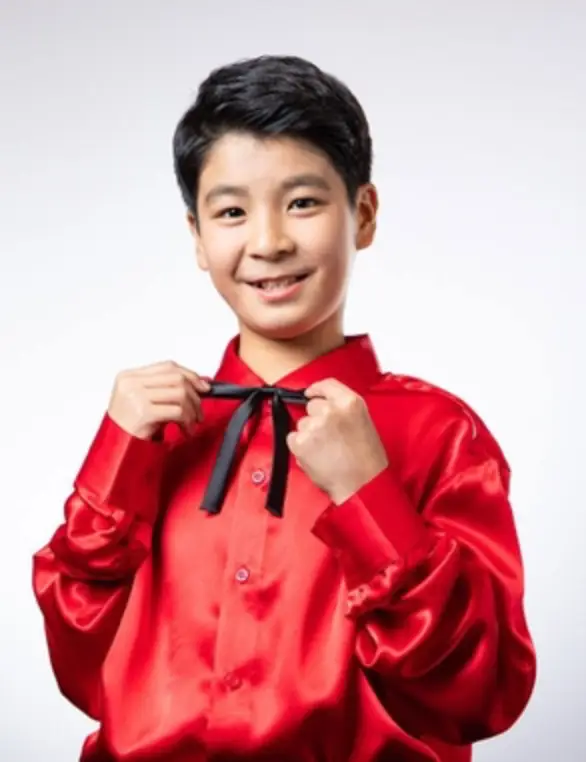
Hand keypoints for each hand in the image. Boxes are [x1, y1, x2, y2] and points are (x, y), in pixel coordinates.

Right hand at [107, 360, 209, 439]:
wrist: (116, 450)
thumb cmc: (130, 427)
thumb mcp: (143, 402)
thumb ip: (164, 390)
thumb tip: (198, 383)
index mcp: (129, 377)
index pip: (167, 367)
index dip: (190, 375)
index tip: (203, 386)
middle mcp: (132, 384)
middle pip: (176, 378)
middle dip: (195, 395)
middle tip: (199, 410)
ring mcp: (137, 396)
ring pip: (180, 393)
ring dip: (192, 410)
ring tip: (192, 423)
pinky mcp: (144, 412)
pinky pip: (177, 411)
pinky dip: (187, 421)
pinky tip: (185, 430)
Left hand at [286, 378, 387, 503]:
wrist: (362, 485)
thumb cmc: (367, 460)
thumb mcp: (363, 422)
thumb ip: (343, 409)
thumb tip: (324, 404)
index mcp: (350, 402)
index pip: (327, 384)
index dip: (317, 389)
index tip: (311, 393)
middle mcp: (330, 410)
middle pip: (311, 405)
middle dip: (316, 418)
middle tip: (329, 436)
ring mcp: (313, 425)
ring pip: (302, 423)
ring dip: (309, 435)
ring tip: (326, 450)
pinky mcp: (300, 442)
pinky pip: (293, 438)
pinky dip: (300, 447)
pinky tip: (316, 456)